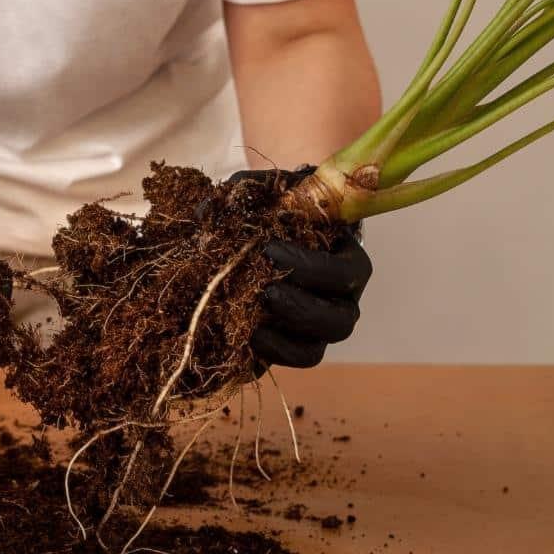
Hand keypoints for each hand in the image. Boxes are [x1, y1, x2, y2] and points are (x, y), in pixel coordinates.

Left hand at [228, 168, 372, 369]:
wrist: (270, 241)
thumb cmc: (279, 214)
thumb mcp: (267, 196)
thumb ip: (244, 193)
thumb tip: (205, 213)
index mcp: (348, 260)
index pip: (346, 273)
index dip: (310, 267)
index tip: (269, 250)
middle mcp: (343, 300)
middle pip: (339, 320)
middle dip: (300, 307)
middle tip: (265, 290)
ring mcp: (322, 328)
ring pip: (319, 349)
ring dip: (286, 335)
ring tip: (255, 316)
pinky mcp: (299, 345)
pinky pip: (296, 360)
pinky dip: (274, 353)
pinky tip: (249, 336)